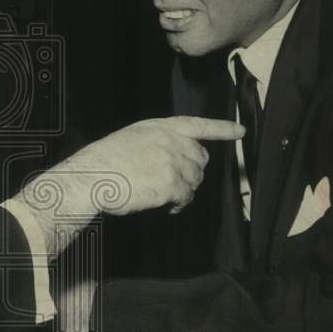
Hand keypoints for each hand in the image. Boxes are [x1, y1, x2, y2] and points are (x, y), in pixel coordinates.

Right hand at [11, 116, 243, 256]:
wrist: (93, 177)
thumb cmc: (105, 161)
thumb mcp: (133, 137)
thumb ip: (159, 141)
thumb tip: (178, 157)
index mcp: (160, 127)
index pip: (198, 125)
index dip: (221, 129)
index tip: (239, 131)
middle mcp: (171, 141)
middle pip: (200, 158)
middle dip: (192, 172)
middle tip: (174, 183)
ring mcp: (172, 162)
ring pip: (195, 180)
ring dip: (184, 190)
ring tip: (164, 195)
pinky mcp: (171, 184)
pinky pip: (186, 197)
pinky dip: (178, 205)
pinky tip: (165, 207)